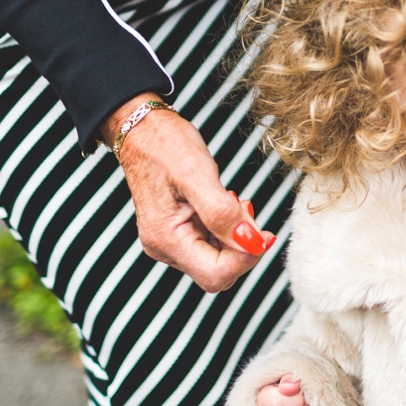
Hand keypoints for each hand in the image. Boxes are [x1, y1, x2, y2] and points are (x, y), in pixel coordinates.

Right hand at [109, 93, 275, 292]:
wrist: (143, 130)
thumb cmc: (164, 145)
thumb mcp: (197, 174)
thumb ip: (223, 213)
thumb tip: (251, 243)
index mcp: (166, 239)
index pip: (216, 275)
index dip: (246, 257)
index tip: (262, 232)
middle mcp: (165, 248)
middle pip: (219, 272)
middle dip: (242, 246)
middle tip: (247, 210)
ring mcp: (170, 242)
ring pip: (219, 260)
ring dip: (236, 235)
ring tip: (234, 202)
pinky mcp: (179, 233)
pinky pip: (212, 244)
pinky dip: (228, 229)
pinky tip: (228, 205)